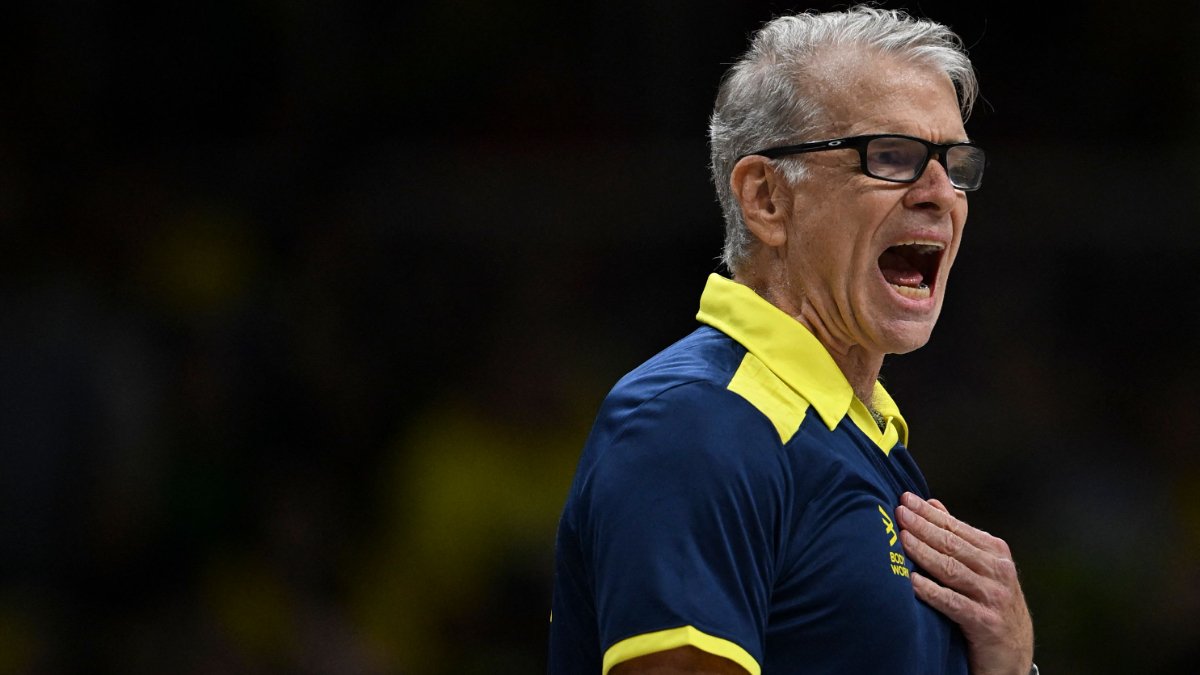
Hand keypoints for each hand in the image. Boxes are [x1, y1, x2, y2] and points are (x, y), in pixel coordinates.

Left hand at [896, 492, 1033, 674]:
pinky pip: (954, 603)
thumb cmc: (990, 605)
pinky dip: (932, 592)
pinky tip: (912, 582)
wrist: (1014, 654)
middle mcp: (998, 571)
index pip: (956, 528)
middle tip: (899, 512)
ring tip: (902, 539)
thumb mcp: (981, 568)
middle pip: (952, 544)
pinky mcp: (986, 623)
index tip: (905, 499)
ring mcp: (994, 596)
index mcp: (995, 553)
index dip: (929, 513)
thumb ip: (958, 537)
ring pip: (952, 569)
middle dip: (923, 526)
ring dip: (924, 553)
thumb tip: (932, 504)